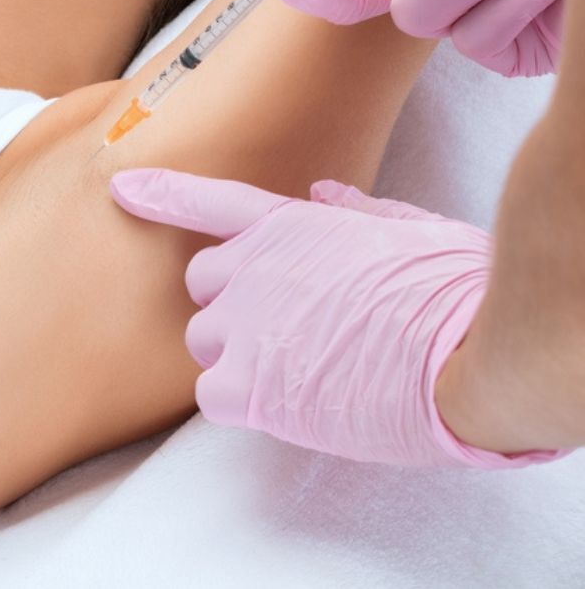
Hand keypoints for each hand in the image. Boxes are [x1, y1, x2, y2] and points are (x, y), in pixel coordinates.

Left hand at [110, 168, 568, 467]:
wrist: (465, 346)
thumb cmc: (446, 283)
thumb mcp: (399, 226)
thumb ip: (350, 212)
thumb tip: (326, 193)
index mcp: (287, 223)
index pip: (207, 201)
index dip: (162, 194)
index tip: (123, 187)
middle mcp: (251, 267)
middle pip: (200, 281)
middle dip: (227, 298)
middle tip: (276, 321)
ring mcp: (244, 325)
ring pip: (201, 338)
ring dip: (232, 351)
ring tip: (291, 367)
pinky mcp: (249, 386)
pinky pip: (210, 393)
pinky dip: (236, 398)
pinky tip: (282, 400)